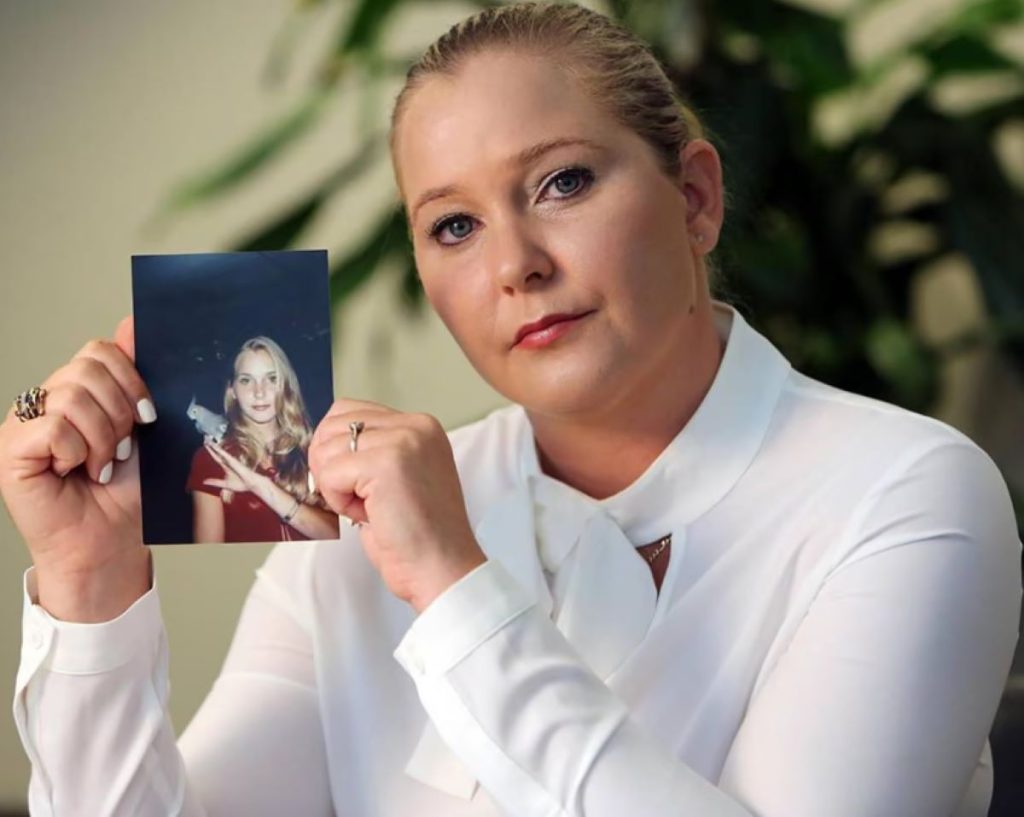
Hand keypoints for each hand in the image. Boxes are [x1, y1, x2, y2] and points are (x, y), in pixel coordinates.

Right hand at [0, 317, 154, 620]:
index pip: (100, 350)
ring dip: (102, 437)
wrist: (113, 541)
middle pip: (88, 367)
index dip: (131, 379)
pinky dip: (78, 451)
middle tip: (122, 448)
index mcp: (75, 391)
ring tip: (101, 464)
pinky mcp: (10, 449)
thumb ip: (135, 377)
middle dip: (120, 411)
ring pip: (72, 397)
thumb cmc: (127, 491)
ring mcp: (22, 424)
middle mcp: (44, 401)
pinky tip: (77, 472)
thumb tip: (132, 321)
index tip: (146, 416)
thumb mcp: (142, 427)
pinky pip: (53, 427)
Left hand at [202, 438, 272, 497]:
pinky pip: (224, 454)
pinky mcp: (232, 460)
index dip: (211, 452)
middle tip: (205, 441)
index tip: (206, 446)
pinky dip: (218, 449)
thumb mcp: (225, 484)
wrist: (251, 484)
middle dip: (211, 447)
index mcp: (226, 467)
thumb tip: (204, 482)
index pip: (216, 458)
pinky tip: (213, 445)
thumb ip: (215, 482)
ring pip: (220, 451)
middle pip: (217, 453)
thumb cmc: (241, 485)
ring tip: (207, 440)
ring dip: (213, 446)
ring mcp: (230, 460)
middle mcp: (228, 462)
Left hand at [308, 398, 485, 611]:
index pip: (349, 411)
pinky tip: (368, 516)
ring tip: (371, 508)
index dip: (335, 449)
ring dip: (337, 487)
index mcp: (421, 426)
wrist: (443, 569)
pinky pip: (330, 475)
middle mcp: (416, 425)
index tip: (353, 482)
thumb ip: (372, 451)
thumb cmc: (417, 535)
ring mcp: (403, 440)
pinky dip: (339, 502)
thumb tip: (322, 444)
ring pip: (327, 450)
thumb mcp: (398, 477)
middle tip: (359, 499)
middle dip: (330, 466)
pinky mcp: (387, 463)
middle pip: (332, 426)